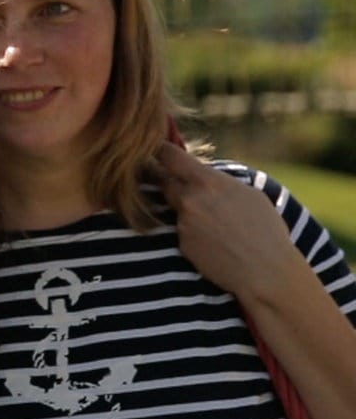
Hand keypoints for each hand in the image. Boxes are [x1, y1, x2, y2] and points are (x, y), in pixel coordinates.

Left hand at [155, 143, 309, 304]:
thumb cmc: (266, 230)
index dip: (159, 151)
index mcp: (209, 181)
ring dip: (188, 213)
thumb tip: (204, 175)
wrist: (266, 270)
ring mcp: (183, 222)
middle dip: (170, 183)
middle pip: (166, 183)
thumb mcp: (248, 195)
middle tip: (184, 189)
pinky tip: (216, 243)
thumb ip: (219, 182)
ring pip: (177, 210)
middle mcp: (191, 199)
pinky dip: (194, 235)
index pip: (170, 157)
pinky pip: (182, 233)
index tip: (153, 148)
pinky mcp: (181, 244)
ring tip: (218, 225)